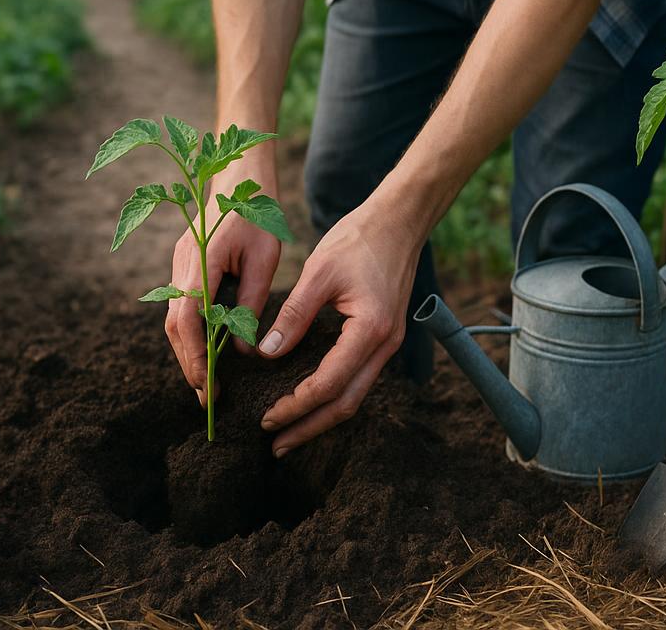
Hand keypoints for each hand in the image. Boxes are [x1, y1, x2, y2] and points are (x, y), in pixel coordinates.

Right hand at [166, 165, 282, 403]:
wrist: (239, 173)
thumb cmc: (257, 212)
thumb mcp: (264, 258)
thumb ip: (250, 302)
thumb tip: (241, 348)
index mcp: (200, 262)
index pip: (188, 321)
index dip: (195, 357)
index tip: (211, 387)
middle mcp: (182, 265)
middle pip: (174, 326)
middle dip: (188, 364)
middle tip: (209, 398)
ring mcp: (179, 264)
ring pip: (174, 318)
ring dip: (187, 352)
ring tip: (209, 384)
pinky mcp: (186, 265)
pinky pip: (181, 305)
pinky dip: (191, 333)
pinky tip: (208, 351)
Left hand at [256, 197, 419, 455]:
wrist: (399, 221)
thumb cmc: (358, 239)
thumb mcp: (318, 273)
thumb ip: (293, 316)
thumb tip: (266, 354)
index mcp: (370, 330)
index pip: (328, 384)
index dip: (296, 405)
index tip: (268, 417)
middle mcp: (385, 344)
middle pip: (346, 403)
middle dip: (310, 427)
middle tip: (276, 444)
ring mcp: (389, 343)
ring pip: (355, 395)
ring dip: (322, 416)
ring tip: (290, 431)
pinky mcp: (384, 337)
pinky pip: (359, 378)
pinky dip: (334, 395)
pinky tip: (312, 399)